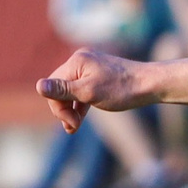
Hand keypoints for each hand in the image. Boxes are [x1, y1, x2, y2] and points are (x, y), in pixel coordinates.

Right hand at [37, 47, 151, 130]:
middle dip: (63, 109)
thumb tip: (38, 86)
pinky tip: (80, 117)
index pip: (54, 86)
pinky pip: (82, 89)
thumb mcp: (89, 93)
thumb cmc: (121, 90)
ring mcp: (90, 66)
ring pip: (71, 90)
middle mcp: (81, 60)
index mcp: (76, 61)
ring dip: (70, 109)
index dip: (58, 108)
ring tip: (75, 126)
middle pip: (60, 87)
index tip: (72, 125)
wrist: (150, 84)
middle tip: (73, 127)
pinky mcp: (99, 74)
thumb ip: (63, 90)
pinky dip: (80, 103)